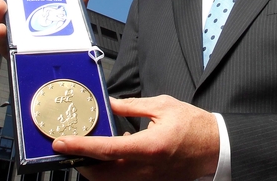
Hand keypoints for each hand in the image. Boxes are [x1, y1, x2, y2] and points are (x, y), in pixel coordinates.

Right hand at [0, 0, 91, 57]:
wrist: (63, 66)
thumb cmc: (60, 40)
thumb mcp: (68, 20)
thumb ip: (76, 5)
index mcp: (23, 19)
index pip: (8, 7)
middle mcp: (15, 31)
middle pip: (0, 18)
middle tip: (1, 2)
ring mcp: (14, 44)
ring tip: (2, 17)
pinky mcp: (15, 57)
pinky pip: (5, 49)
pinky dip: (2, 40)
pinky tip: (4, 32)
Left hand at [54, 96, 219, 180]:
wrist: (216, 147)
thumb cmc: (194, 126)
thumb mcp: (163, 106)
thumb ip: (132, 106)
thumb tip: (110, 103)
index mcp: (148, 146)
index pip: (105, 149)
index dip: (79, 147)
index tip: (60, 143)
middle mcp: (146, 169)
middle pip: (101, 175)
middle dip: (81, 164)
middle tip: (69, 149)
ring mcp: (148, 180)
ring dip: (96, 169)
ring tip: (90, 151)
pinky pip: (124, 180)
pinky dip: (112, 170)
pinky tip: (117, 153)